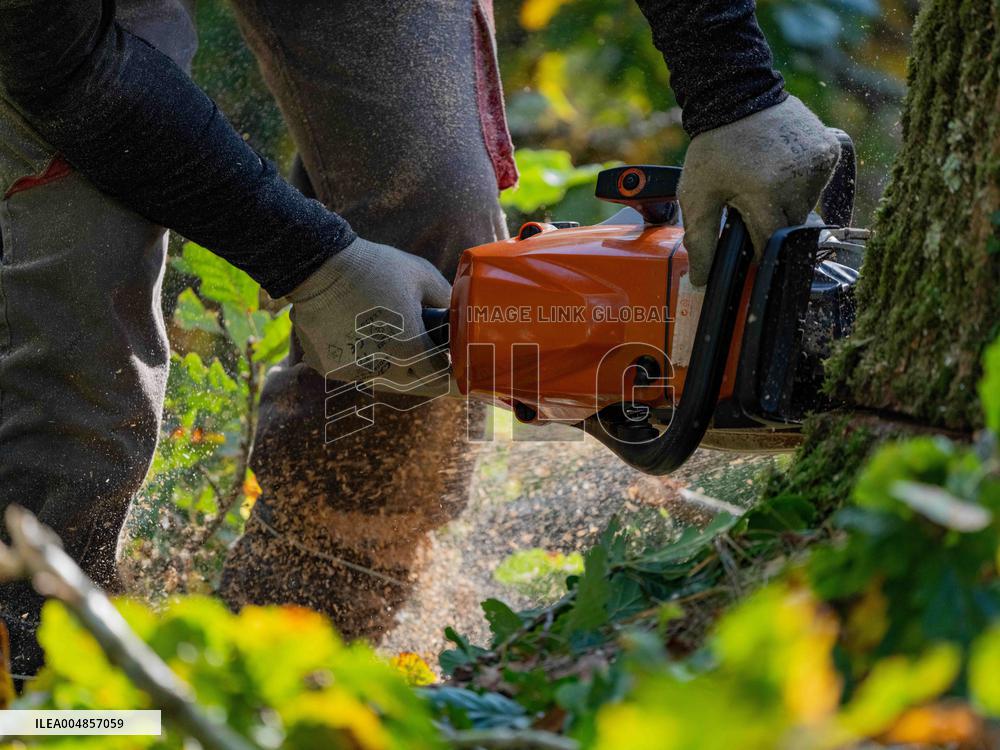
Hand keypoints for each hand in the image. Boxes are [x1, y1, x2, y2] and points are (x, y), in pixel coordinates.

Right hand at [287, 237, 451, 395]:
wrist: (320, 265)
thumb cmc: (375, 268)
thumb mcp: (422, 276)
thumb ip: (446, 299)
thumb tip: (458, 314)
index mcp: (408, 350)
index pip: (439, 378)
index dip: (449, 371)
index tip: (450, 361)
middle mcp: (381, 369)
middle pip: (413, 386)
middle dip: (425, 375)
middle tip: (431, 359)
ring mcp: (353, 372)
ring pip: (383, 382)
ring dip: (395, 371)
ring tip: (398, 347)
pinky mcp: (330, 369)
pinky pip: (356, 372)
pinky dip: (365, 362)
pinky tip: (366, 340)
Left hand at [679, 95, 841, 286]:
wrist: (736, 94)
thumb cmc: (713, 149)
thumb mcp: (697, 195)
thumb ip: (700, 240)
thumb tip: (702, 281)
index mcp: (766, 194)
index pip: (770, 243)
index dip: (757, 250)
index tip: (746, 246)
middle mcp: (799, 180)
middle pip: (790, 227)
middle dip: (770, 224)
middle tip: (749, 204)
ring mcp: (819, 164)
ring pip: (807, 207)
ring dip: (787, 205)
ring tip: (763, 181)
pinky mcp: (831, 150)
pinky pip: (822, 184)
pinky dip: (803, 185)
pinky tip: (781, 170)